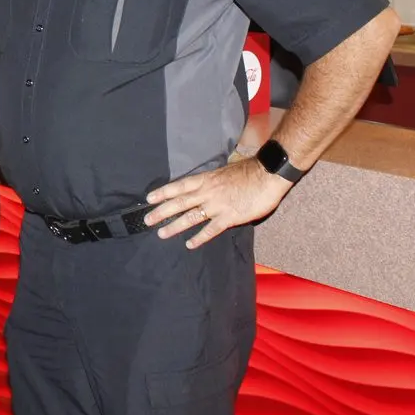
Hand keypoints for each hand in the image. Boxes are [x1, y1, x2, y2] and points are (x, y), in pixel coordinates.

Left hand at [143, 156, 291, 249]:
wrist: (268, 174)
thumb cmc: (249, 170)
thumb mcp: (225, 171)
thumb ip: (212, 180)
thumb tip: (206, 184)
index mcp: (206, 179)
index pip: (179, 186)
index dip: (163, 192)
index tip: (149, 199)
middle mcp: (207, 192)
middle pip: (179, 202)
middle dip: (161, 212)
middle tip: (147, 220)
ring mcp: (217, 205)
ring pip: (191, 217)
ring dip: (175, 226)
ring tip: (161, 233)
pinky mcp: (229, 217)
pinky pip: (211, 229)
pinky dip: (199, 237)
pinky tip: (189, 244)